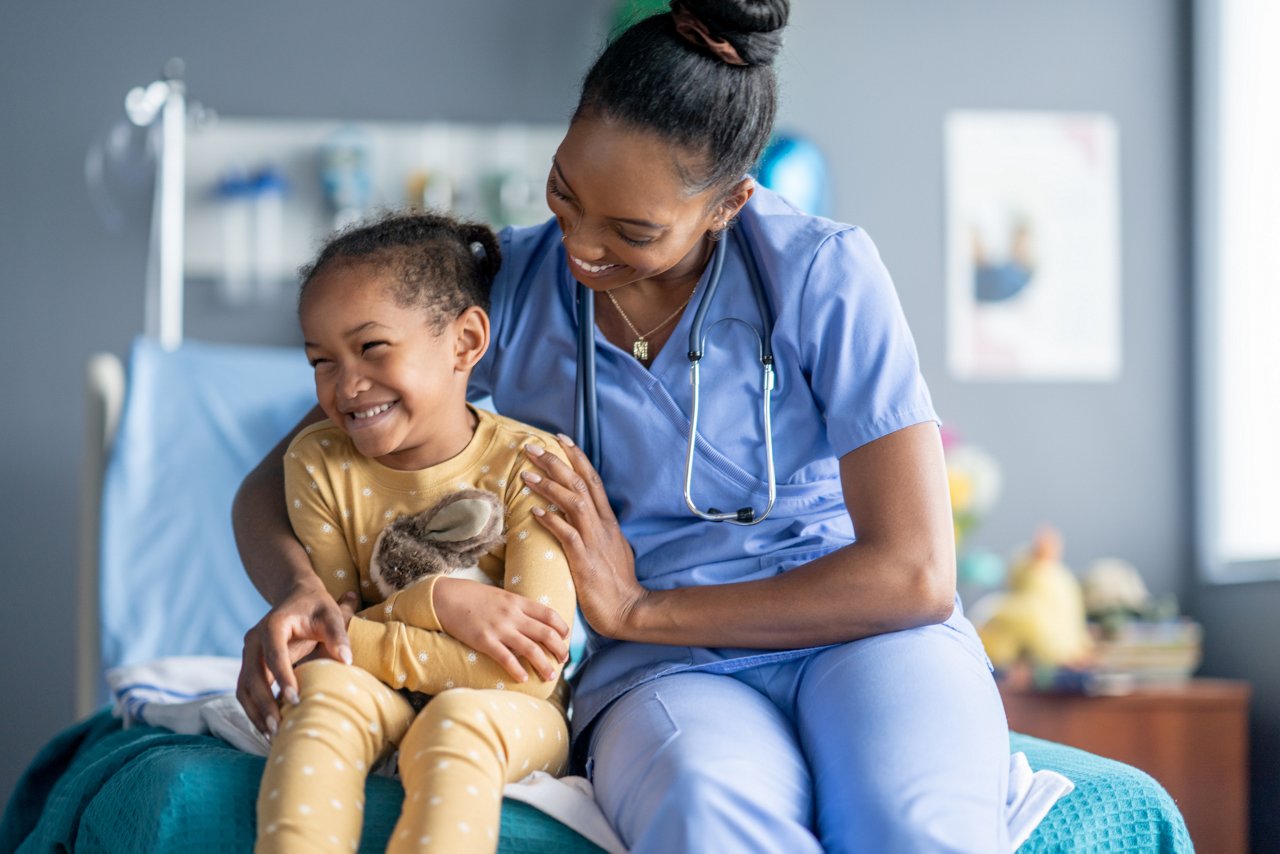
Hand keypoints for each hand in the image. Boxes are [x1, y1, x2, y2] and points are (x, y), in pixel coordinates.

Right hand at [237, 578, 351, 735]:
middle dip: (264, 703)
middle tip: (280, 727)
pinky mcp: (250, 666)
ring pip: (244, 688)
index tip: (295, 699)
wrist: (296, 597)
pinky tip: (268, 727)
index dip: (283, 677)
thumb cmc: (317, 606)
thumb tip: (346, 660)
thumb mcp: (331, 613)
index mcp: (273, 624)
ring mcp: (248, 654)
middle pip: (253, 676)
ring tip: (273, 734)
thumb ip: (338, 634)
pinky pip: (246, 691)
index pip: (274, 653)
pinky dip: (254, 710)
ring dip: (256, 712)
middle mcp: (254, 639)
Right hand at [432, 576, 569, 682]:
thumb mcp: (500, 596)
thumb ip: (517, 607)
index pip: (549, 615)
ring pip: (531, 650)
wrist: (445, 597)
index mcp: (517, 602)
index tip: (566, 638)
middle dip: (560, 649)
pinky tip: (523, 679)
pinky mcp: (485, 641)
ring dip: (544, 665)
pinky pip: (506, 659)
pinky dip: (517, 670)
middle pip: (546, 634)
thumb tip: (532, 620)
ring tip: (550, 676)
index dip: (562, 628)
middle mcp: (512, 615)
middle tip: (564, 660)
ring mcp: (499, 628)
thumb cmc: (473, 597)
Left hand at [521, 435, 649, 639]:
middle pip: (579, 484)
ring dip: (549, 486)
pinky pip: (568, 534)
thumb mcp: (611, 548)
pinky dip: (552, 521)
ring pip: (574, 502)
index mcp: (608, 521)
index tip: (559, 439)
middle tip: (531, 447)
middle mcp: (602, 525)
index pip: (592, 480)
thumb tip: (582, 519)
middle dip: (555, 462)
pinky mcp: (585, 561)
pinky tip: (535, 511)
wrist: (628, 610)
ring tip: (526, 474)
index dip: (576, 457)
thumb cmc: (616, 583)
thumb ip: (597, 531)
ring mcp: (595, 541)